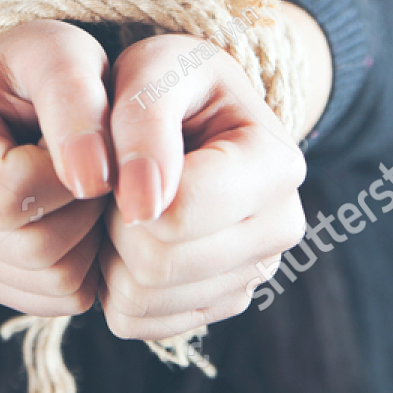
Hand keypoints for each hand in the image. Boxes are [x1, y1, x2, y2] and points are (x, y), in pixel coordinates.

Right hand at [0, 20, 114, 315]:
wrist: (27, 89)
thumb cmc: (45, 66)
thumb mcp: (63, 56)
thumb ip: (77, 106)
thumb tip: (90, 180)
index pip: (9, 192)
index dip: (70, 175)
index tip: (91, 141)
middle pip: (28, 246)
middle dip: (84, 209)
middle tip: (97, 166)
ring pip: (46, 278)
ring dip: (89, 237)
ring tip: (84, 185)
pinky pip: (51, 299)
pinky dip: (83, 264)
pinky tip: (77, 215)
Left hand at [96, 33, 308, 339]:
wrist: (192, 108)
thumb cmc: (170, 81)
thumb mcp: (153, 69)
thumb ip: (145, 121)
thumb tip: (143, 205)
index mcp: (276, 163)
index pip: (179, 213)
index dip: (124, 190)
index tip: (118, 157)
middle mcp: (280, 226)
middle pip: (160, 263)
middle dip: (116, 222)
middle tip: (116, 182)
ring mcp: (254, 272)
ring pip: (145, 300)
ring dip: (111, 254)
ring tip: (122, 205)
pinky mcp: (221, 302)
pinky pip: (140, 323)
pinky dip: (115, 286)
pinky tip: (128, 239)